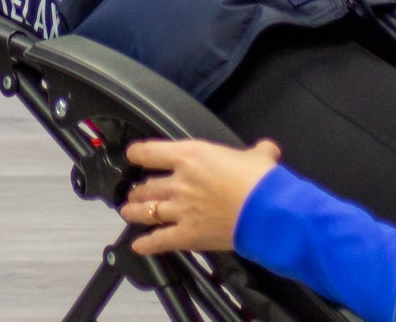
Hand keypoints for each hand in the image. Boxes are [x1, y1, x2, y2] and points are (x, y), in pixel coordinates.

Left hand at [119, 139, 280, 256]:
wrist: (264, 211)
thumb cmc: (259, 181)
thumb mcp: (259, 157)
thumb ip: (259, 152)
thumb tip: (267, 150)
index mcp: (190, 156)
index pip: (149, 152)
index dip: (137, 153)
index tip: (134, 155)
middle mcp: (178, 182)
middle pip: (147, 186)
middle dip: (138, 190)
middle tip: (135, 191)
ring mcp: (180, 210)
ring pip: (147, 212)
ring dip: (134, 212)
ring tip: (128, 212)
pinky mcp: (187, 235)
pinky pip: (159, 240)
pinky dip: (147, 244)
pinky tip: (138, 245)